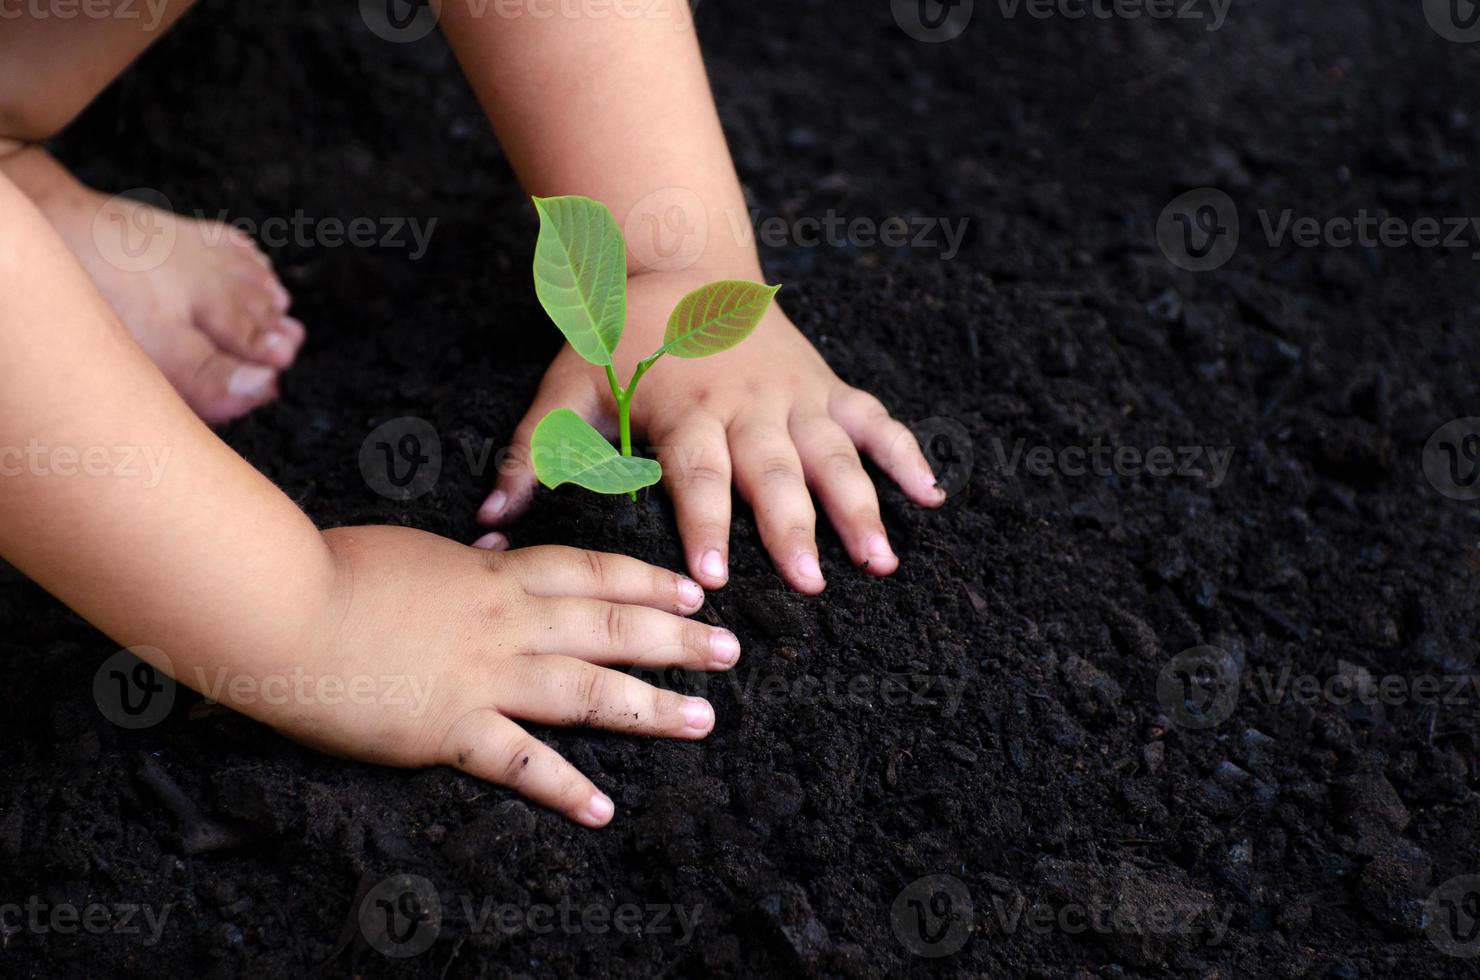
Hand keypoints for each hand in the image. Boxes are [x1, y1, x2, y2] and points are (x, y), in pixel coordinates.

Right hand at [259, 526, 736, 826]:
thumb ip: (458, 565)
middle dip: (678, 638)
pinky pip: (520, 762)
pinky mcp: (448, 728)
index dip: (647, 580)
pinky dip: (564, 787)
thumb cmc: (328, 568)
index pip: (590, 570)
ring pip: (588, 689)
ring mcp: (482, 675)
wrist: (279, 606)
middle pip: (610, 625)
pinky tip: (602, 810)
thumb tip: (484, 556)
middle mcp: (504, 621)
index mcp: (492, 573)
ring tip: (702, 718)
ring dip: (651, 707)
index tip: (691, 588)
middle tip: (731, 650)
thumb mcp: (411, 551)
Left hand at [477, 269, 944, 593]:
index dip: (706, 525)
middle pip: (774, 472)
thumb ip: (534, 453)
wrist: (680, 263)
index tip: (717, 578)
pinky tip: (934, 496)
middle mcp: (746, 406)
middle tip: (814, 584)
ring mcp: (793, 396)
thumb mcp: (566, 386)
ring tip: (882, 560)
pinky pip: (874, 420)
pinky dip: (906, 453)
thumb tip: (488, 520)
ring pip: (834, 453)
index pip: (697, 475)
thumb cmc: (619, 339)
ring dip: (861, 505)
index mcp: (684, 411)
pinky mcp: (825, 387)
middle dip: (795, 528)